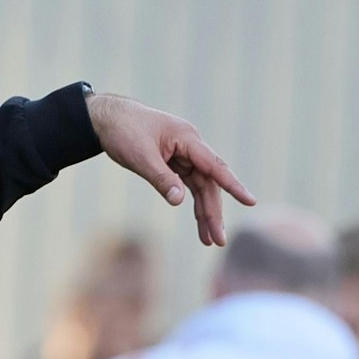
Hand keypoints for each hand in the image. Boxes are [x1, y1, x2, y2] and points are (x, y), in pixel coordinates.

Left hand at [86, 92, 254, 245]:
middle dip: (214, 212)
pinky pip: (189, 185)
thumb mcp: (141, 157)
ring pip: (201, 187)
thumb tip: (179, 201)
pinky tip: (199, 221)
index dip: (233, 185)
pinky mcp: (175, 162)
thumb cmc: (124, 132)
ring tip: (209, 240)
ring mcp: (184, 155)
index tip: (250, 201)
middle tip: (219, 240)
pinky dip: (192, 203)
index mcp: (188, 139)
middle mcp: (191, 147)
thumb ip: (161, 178)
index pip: (215, 167)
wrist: (108, 118)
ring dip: (205, 212)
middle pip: (209, 183)